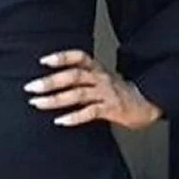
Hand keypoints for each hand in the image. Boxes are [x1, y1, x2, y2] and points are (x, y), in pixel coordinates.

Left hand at [24, 49, 162, 129]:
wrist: (146, 104)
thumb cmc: (118, 93)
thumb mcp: (100, 80)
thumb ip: (80, 81)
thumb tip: (51, 85)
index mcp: (97, 69)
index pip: (79, 57)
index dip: (61, 57)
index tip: (43, 61)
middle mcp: (100, 78)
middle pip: (73, 75)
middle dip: (50, 81)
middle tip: (31, 87)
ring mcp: (105, 93)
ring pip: (77, 93)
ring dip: (55, 99)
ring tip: (38, 103)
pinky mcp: (111, 109)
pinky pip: (90, 112)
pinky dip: (74, 117)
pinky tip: (60, 121)